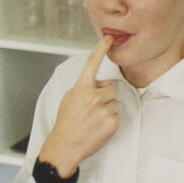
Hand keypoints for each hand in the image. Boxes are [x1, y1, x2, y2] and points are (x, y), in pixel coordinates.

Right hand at [37, 34, 118, 176]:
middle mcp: (93, 97)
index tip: (108, 38)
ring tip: (94, 118)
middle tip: (93, 108)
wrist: (65, 145)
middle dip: (106, 95)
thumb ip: (84, 87)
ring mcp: (103, 110)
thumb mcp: (69, 98)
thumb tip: (99, 83)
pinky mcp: (111, 123)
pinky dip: (110, 120)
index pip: (92, 63)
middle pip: (112, 87)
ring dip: (109, 108)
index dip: (100, 48)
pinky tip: (98, 126)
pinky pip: (117, 115)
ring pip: (116, 101)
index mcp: (81, 88)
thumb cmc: (66, 121)